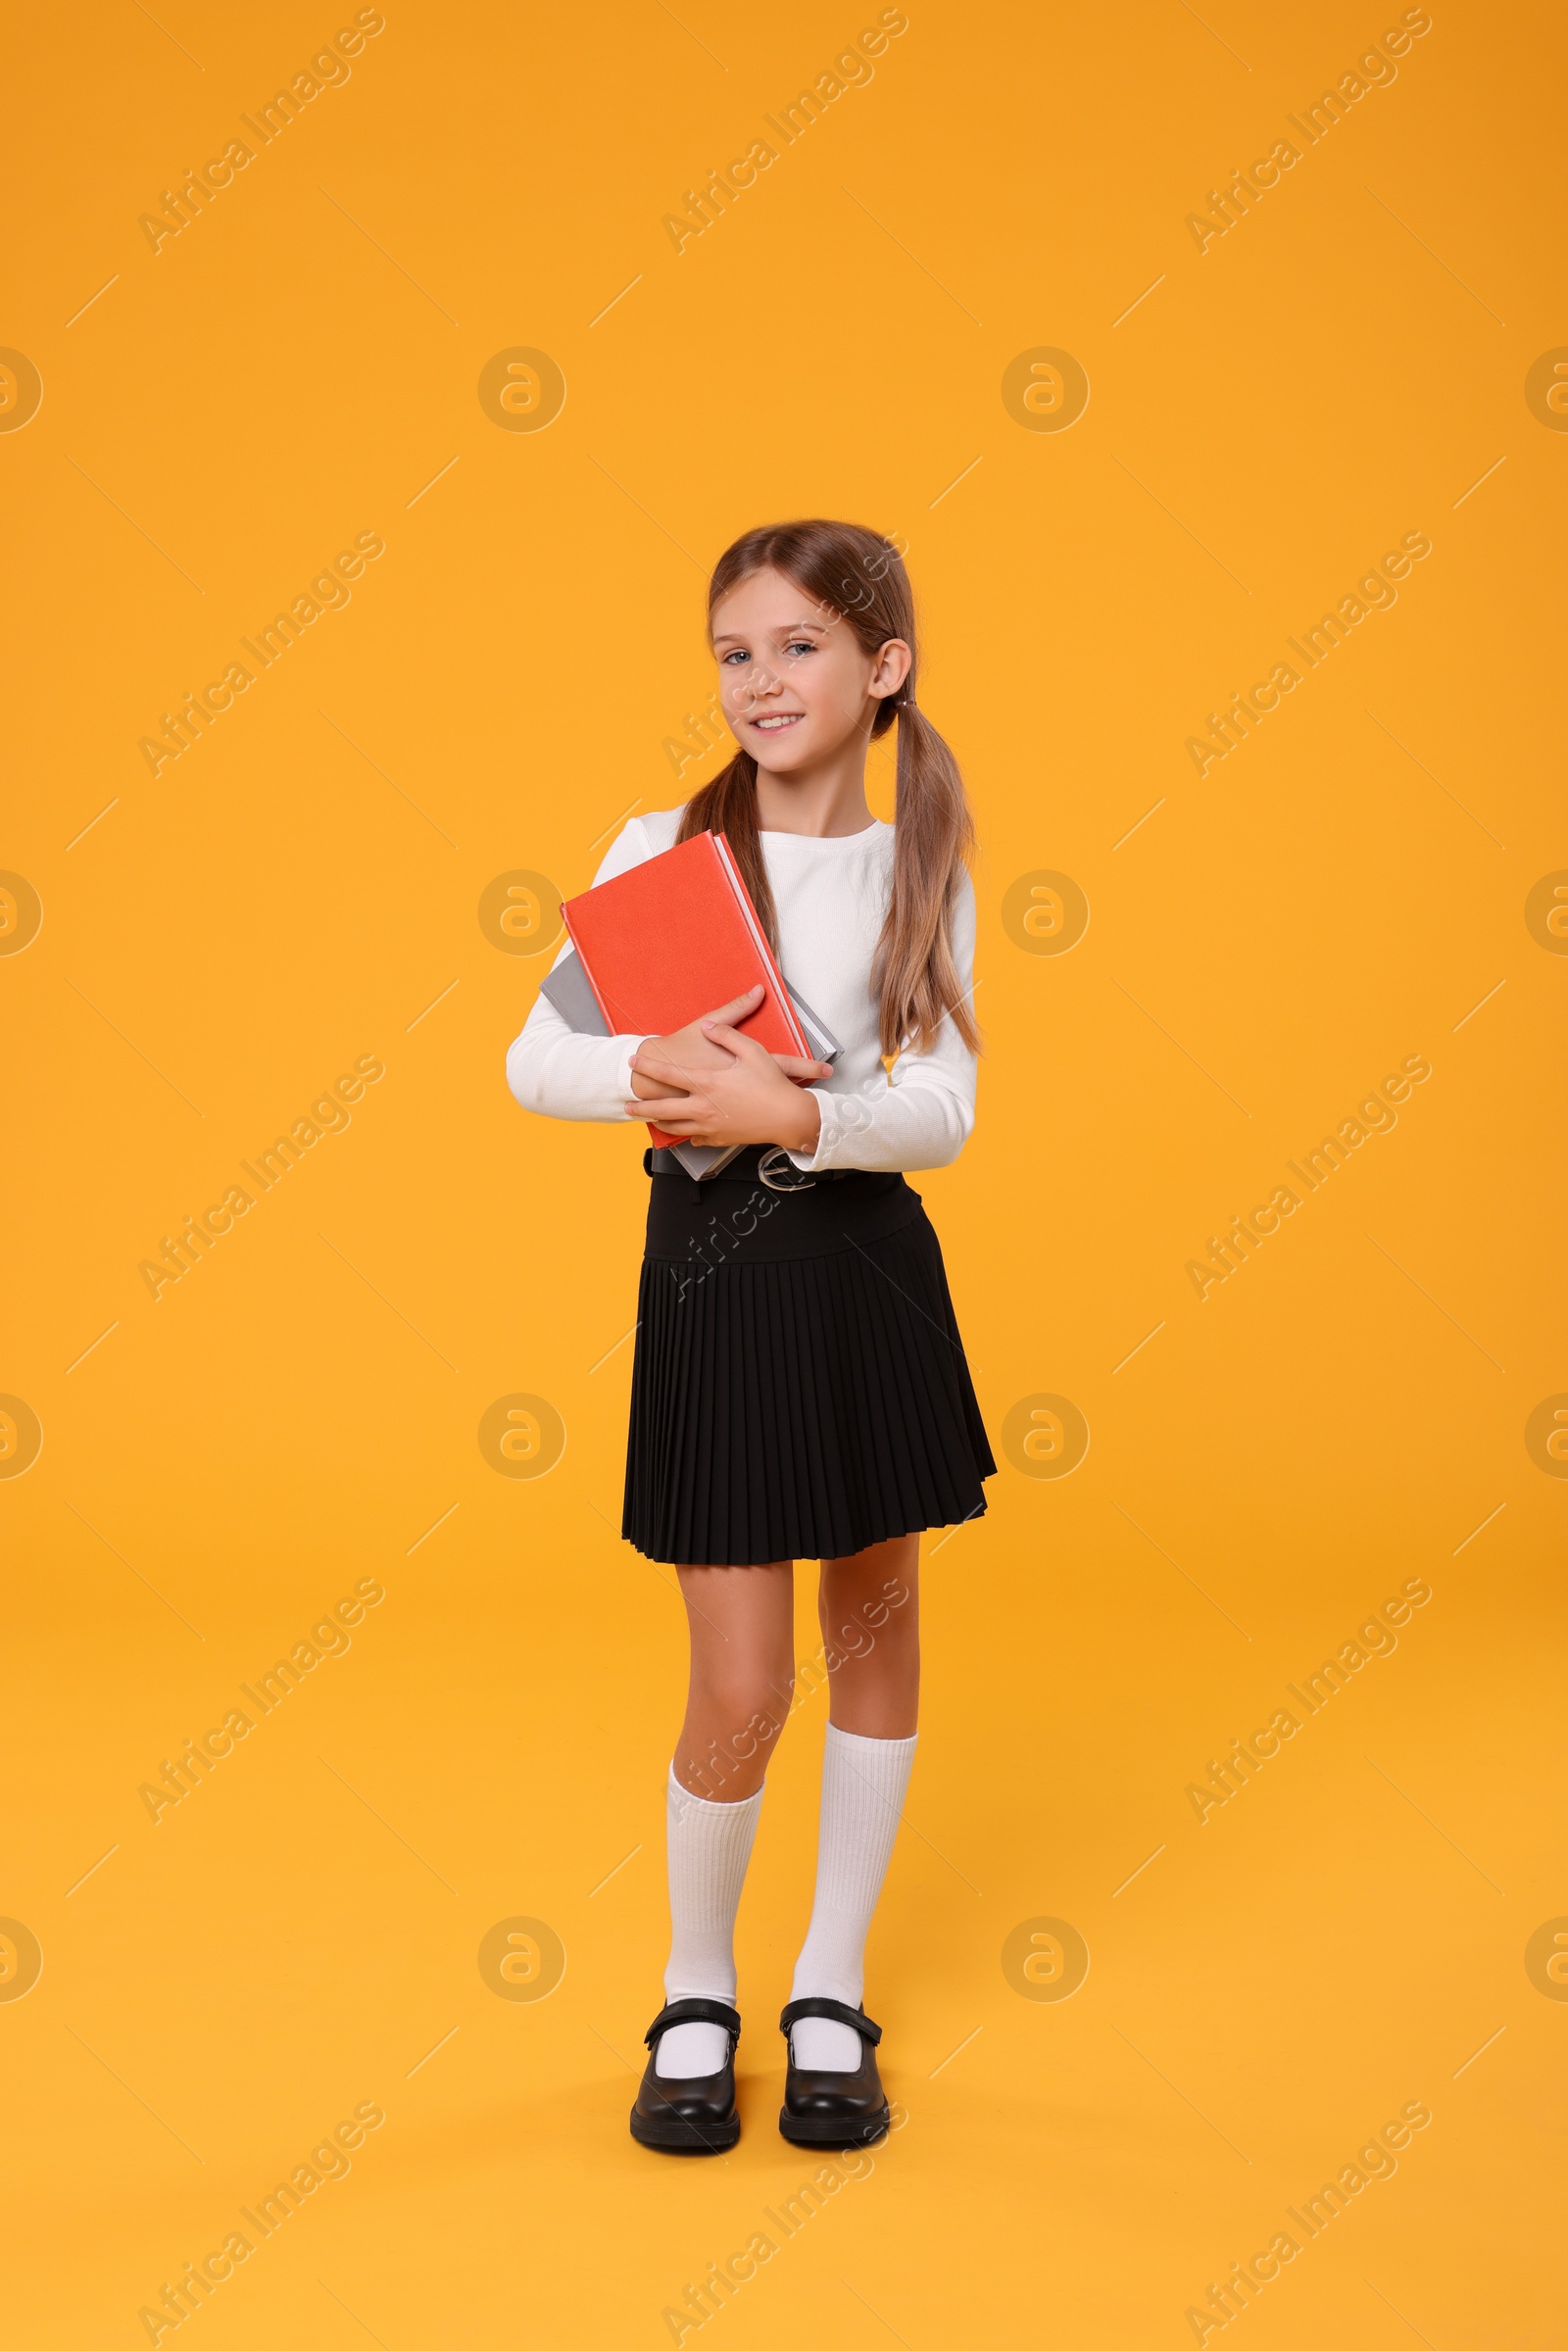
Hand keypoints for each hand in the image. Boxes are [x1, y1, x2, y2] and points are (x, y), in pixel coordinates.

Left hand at [626, 993, 829, 1152]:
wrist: (788, 1118)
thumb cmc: (772, 1085)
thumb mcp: (752, 1051)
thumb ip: (727, 1035)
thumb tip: (709, 1026)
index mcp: (707, 1083)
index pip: (668, 1074)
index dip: (648, 1067)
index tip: (634, 1062)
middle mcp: (703, 1107)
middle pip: (661, 1110)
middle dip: (640, 1106)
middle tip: (627, 1103)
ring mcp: (709, 1126)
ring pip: (674, 1127)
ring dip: (657, 1122)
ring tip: (647, 1118)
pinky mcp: (719, 1138)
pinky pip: (695, 1138)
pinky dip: (686, 1134)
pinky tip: (684, 1132)